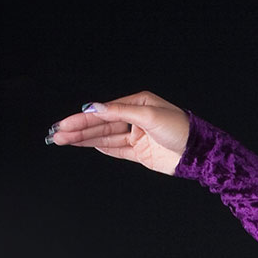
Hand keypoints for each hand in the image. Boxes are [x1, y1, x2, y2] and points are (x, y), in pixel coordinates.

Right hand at [46, 91, 189, 176]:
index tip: (66, 123)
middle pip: (101, 125)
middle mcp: (135, 119)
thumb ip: (119, 112)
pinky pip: (118, 150)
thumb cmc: (180, 129)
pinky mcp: (141, 153)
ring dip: (85, 139)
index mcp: (136, 104)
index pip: (104, 112)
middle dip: (78, 129)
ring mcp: (137, 137)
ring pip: (106, 138)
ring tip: (64, 140)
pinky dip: (103, 147)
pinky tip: (87, 144)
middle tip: (57, 134)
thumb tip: (95, 107)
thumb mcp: (149, 115)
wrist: (200, 153)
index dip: (83, 118)